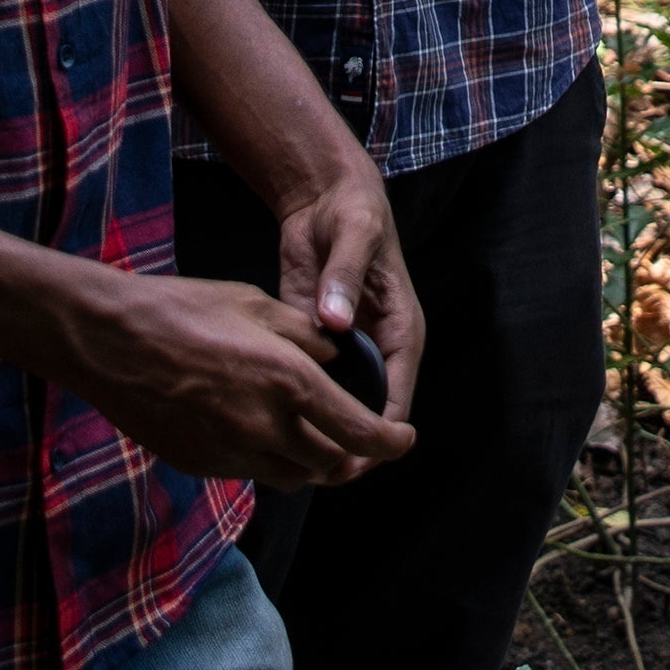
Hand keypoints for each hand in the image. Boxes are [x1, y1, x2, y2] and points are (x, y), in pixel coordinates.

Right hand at [53, 264, 421, 489]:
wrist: (108, 341)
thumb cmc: (182, 309)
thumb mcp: (255, 304)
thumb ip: (306, 335)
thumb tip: (336, 353)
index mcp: (289, 380)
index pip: (359, 431)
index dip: (390, 443)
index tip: (403, 440)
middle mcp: (266, 427)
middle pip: (330, 464)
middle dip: (348, 454)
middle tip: (351, 436)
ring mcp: (231, 452)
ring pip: (293, 477)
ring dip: (309, 461)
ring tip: (307, 433)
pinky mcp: (202, 464)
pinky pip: (252, 473)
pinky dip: (267, 458)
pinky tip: (254, 428)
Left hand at [269, 163, 429, 449]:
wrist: (324, 195)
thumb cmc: (354, 211)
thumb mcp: (355, 236)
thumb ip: (344, 278)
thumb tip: (335, 323)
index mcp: (402, 332)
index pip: (396, 398)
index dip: (376, 434)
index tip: (348, 459)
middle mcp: (378, 349)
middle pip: (368, 413)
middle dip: (345, 445)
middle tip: (311, 474)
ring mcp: (346, 350)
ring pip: (338, 405)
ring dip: (319, 431)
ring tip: (287, 461)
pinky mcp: (316, 342)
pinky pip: (310, 384)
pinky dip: (295, 406)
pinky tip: (267, 424)